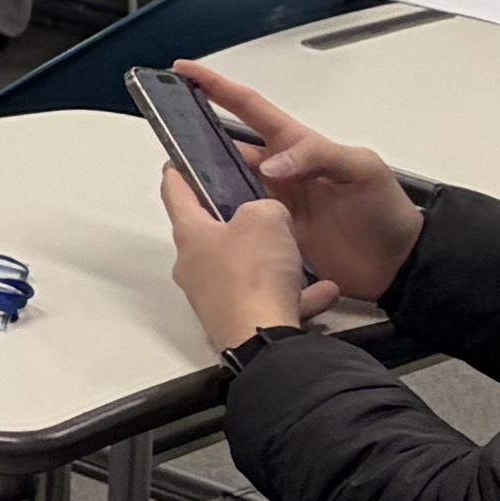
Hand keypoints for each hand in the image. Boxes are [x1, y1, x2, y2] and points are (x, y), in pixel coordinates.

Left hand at [162, 170, 330, 349]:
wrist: (265, 341)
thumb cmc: (254, 272)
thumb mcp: (266, 218)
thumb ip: (265, 206)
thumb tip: (267, 219)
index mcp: (190, 235)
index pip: (175, 192)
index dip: (178, 172)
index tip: (180, 160)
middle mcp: (194, 266)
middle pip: (211, 233)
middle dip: (234, 218)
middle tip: (259, 203)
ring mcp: (214, 298)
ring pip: (244, 269)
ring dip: (271, 260)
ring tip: (296, 249)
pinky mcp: (238, 323)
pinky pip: (269, 300)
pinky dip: (295, 294)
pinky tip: (324, 290)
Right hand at [184, 59, 425, 303]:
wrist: (400, 266)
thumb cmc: (387, 211)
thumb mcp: (362, 169)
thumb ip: (318, 156)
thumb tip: (270, 164)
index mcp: (297, 147)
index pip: (250, 109)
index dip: (217, 88)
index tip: (185, 71)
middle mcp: (278, 173)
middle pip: (226, 147)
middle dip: (195, 136)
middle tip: (165, 132)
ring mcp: (274, 205)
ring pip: (226, 185)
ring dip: (202, 181)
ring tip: (176, 180)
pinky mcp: (273, 237)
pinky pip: (238, 223)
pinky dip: (218, 219)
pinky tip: (201, 219)